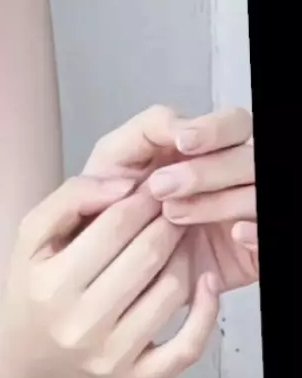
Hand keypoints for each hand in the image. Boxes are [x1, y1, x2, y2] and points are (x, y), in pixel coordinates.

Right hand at [1, 175, 221, 377]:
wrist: (29, 359)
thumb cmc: (33, 288)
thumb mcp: (31, 237)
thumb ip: (71, 198)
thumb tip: (125, 184)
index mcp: (51, 285)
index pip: (113, 227)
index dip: (141, 200)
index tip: (152, 188)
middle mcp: (79, 326)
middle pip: (146, 257)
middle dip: (167, 223)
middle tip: (173, 209)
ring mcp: (110, 358)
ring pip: (170, 293)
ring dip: (185, 256)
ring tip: (179, 239)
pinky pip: (187, 347)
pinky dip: (205, 311)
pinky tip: (205, 282)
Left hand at [84, 106, 256, 292]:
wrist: (105, 253)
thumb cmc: (113, 197)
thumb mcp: (118, 155)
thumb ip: (149, 128)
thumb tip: (181, 129)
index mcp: (208, 147)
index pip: (235, 124)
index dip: (215, 130)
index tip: (184, 142)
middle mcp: (233, 177)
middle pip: (249, 159)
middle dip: (206, 171)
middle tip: (161, 187)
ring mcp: (245, 213)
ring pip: (258, 195)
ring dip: (219, 202)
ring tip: (172, 215)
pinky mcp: (251, 252)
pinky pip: (272, 237)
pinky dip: (258, 232)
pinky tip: (233, 233)